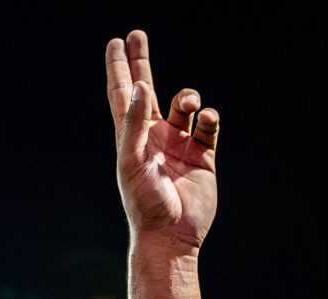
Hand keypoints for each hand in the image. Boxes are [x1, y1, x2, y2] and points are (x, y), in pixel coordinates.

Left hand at [107, 30, 218, 251]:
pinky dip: (211, 116)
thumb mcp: (131, 162)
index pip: (122, 94)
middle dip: (142, 62)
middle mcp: (154, 137)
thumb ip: (135, 123)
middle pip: (148, 90)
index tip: (116, 42)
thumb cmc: (143, 203)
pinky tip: (207, 118)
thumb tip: (141, 85)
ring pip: (184, 105)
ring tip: (191, 103)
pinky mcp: (203, 156)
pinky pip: (209, 125)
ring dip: (189, 96)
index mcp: (130, 137)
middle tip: (138, 34)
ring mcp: (179, 144)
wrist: (171, 235)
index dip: (119, 68)